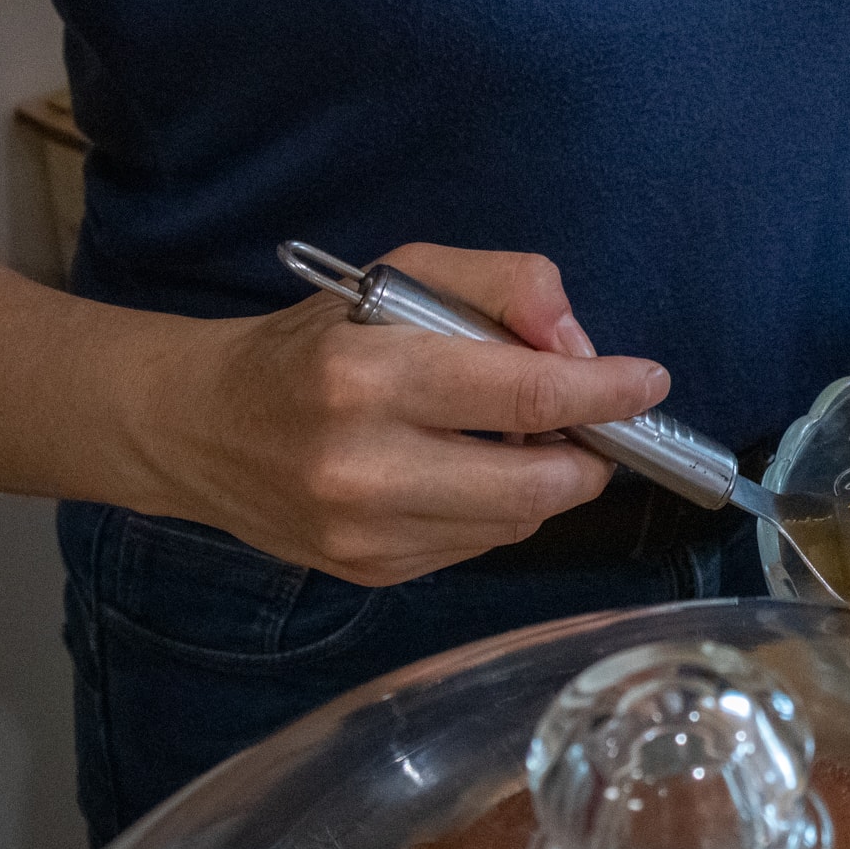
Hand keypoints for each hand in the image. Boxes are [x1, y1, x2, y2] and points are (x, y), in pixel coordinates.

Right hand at [137, 243, 667, 585]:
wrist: (201, 427)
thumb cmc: (316, 340)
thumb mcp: (403, 275)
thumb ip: (504, 285)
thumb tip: (580, 344)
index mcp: (370, 376)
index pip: (527, 396)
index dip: (606, 392)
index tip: (648, 382)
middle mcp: (364, 465)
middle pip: (538, 484)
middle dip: (589, 455)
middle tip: (593, 425)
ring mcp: (364, 533)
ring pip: (516, 521)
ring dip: (544, 483)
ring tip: (514, 440)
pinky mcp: (369, 573)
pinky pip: (478, 546)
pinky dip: (495, 509)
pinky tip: (464, 472)